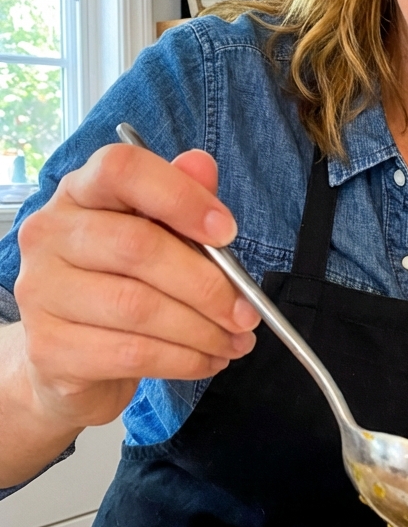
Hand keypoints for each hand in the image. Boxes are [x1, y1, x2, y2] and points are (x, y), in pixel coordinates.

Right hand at [14, 142, 260, 431]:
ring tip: (235, 342)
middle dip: (208, 284)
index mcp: (79, 194)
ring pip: (138, 308)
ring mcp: (42, 292)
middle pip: (138, 246)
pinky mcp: (50, 349)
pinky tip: (208, 361)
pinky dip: (184, 360)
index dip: (180, 196)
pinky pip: (132, 353)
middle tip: (247, 313)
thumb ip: (180, 199)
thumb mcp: (156, 236)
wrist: (72, 362)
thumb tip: (202, 165)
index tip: (228, 231)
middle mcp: (49, 235)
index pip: (121, 169)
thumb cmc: (121, 286)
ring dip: (203, 331)